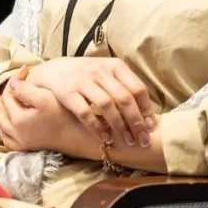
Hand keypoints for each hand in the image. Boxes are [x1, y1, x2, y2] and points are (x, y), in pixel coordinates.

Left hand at [0, 71, 100, 157]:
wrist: (78, 137)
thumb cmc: (64, 115)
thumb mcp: (45, 98)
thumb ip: (25, 90)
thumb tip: (11, 83)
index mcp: (18, 119)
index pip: (8, 95)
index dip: (14, 80)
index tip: (25, 70)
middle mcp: (15, 133)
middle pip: (0, 111)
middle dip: (2, 96)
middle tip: (9, 84)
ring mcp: (20, 142)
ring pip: (1, 126)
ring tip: (1, 100)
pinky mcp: (26, 148)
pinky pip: (7, 139)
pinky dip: (3, 129)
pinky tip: (5, 123)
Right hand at [25, 58, 155, 147]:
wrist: (56, 70)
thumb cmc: (90, 76)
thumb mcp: (109, 73)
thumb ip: (126, 87)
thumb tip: (148, 115)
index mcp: (115, 66)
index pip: (137, 88)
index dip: (146, 109)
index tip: (151, 127)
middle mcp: (100, 72)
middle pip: (124, 98)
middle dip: (136, 122)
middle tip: (143, 140)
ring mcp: (83, 81)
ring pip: (107, 106)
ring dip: (119, 126)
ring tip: (127, 141)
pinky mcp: (68, 93)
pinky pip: (85, 113)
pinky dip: (97, 127)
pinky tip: (106, 138)